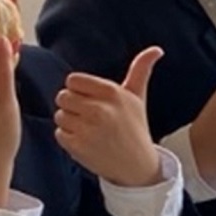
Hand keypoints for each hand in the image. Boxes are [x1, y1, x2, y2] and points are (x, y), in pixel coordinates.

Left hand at [54, 48, 163, 187]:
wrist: (138, 165)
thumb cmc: (135, 128)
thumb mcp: (138, 97)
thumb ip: (141, 70)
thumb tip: (156, 49)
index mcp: (112, 93)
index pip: (73, 81)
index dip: (80, 91)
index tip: (92, 102)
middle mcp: (100, 109)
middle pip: (63, 97)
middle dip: (73, 107)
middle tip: (91, 119)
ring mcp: (88, 129)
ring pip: (59, 115)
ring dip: (70, 124)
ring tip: (90, 131)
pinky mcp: (78, 146)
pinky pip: (59, 134)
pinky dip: (69, 140)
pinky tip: (86, 143)